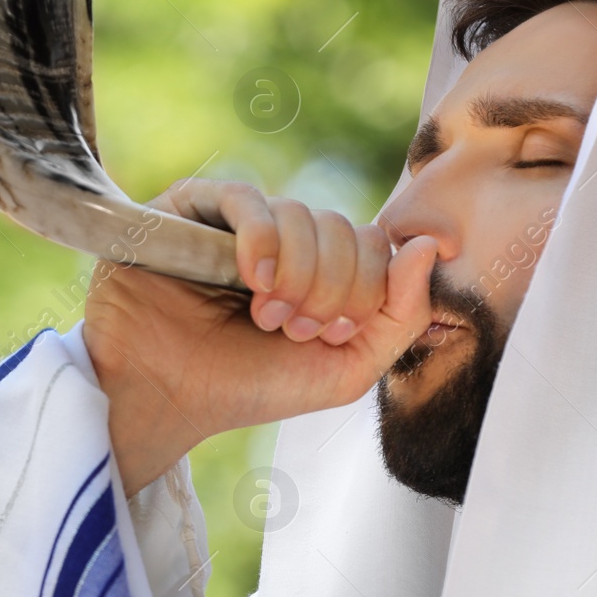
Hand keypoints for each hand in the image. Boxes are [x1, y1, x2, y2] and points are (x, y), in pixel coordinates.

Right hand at [81, 178, 438, 494]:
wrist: (165, 399)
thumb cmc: (246, 388)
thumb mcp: (345, 368)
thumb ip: (401, 314)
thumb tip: (432, 246)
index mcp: (319, 269)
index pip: (373, 244)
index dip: (363, 288)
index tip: (326, 334)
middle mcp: (281, 238)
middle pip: (343, 227)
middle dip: (331, 287)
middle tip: (293, 329)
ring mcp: (235, 220)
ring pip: (302, 213)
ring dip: (297, 273)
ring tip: (266, 314)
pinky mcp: (189, 208)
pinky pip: (247, 197)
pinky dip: (263, 239)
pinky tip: (253, 279)